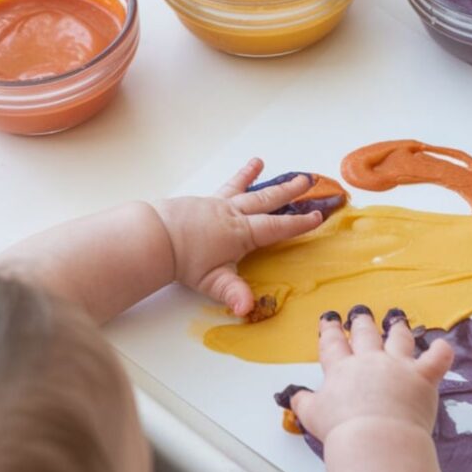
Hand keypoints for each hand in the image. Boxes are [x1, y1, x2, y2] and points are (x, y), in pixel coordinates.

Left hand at [154, 159, 321, 315]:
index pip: (277, 227)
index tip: (318, 216)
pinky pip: (223, 187)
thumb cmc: (184, 261)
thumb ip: (234, 293)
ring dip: (254, 176)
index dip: (299, 223)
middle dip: (288, 192)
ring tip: (260, 162)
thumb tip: (246, 310)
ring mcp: (216, 204)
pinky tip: (235, 174)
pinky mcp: (201, 201)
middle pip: (266, 200)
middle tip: (307, 180)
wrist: (154, 237)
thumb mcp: (213, 281)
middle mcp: (233, 214)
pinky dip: (232, 179)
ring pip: (243, 189)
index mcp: (241, 233)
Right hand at [290, 307, 453, 440]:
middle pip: (365, 334)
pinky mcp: (422, 378)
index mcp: (341, 369)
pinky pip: (436, 360)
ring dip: (398, 328)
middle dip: (362, 322)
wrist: (375, 438)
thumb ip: (303, 403)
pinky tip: (443, 346)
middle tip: (360, 314)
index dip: (331, 330)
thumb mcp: (311, 416)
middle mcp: (370, 361)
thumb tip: (294, 397)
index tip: (330, 320)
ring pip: (399, 339)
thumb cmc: (342, 430)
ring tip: (396, 319)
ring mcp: (398, 367)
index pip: (333, 344)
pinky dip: (441, 352)